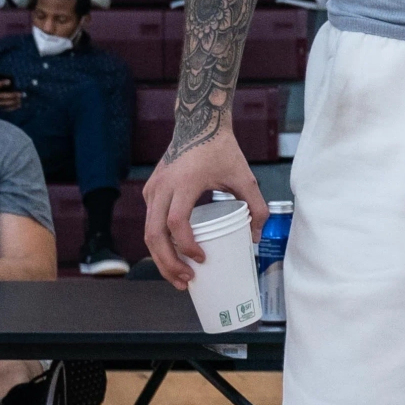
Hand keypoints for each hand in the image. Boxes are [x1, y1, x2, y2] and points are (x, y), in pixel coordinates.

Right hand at [0, 76, 22, 111]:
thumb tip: (1, 76)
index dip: (1, 83)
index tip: (9, 81)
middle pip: (1, 97)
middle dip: (12, 95)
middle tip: (21, 93)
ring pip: (4, 104)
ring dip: (14, 101)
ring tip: (22, 98)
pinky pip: (5, 109)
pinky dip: (12, 107)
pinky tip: (19, 104)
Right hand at [143, 135, 265, 285]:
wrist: (198, 123)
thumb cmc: (221, 149)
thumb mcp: (244, 176)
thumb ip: (256, 206)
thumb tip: (255, 237)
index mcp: (184, 183)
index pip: (176, 222)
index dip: (186, 245)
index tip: (202, 258)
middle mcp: (163, 187)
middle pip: (154, 234)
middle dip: (168, 263)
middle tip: (186, 281)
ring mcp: (153, 189)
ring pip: (148, 232)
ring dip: (161, 258)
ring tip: (180, 276)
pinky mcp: (151, 191)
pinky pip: (150, 222)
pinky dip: (160, 243)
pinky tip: (174, 257)